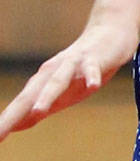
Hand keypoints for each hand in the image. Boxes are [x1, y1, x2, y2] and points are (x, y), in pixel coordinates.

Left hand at [0, 4, 139, 139]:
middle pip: (30, 95)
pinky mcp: (95, 59)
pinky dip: (91, 77)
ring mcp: (73, 64)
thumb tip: (16, 126)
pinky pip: (93, 69)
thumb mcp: (61, 93)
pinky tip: (93, 87)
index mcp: (41, 83)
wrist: (109, 33)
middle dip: (13, 115)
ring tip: (37, 112)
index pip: (20, 106)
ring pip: (57, 81)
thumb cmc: (82, 69)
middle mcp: (52, 72)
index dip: (6, 123)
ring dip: (47, 96)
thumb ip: (40, 108)